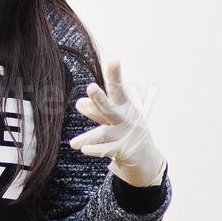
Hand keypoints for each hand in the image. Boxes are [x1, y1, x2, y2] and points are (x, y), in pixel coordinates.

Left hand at [68, 59, 165, 187]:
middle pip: (110, 107)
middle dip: (100, 98)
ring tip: (73, 144)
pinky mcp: (125, 150)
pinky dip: (95, 150)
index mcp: (124, 107)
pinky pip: (107, 150)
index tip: (114, 61)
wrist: (148, 159)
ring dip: (89, 137)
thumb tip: (80, 103)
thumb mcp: (113, 120)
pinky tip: (83, 149)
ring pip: (104, 133)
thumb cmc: (127, 134)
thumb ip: (97, 112)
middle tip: (91, 87)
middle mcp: (126, 119)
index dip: (115, 75)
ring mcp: (125, 135)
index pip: (118, 89)